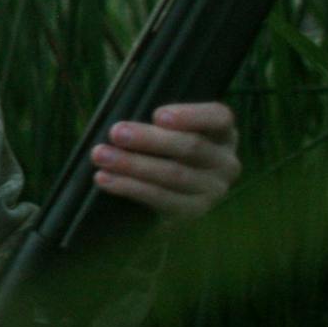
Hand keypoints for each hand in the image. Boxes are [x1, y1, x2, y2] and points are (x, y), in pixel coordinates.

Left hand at [90, 101, 239, 223]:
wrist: (166, 191)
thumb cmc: (163, 146)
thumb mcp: (167, 128)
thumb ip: (157, 122)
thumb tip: (124, 121)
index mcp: (223, 132)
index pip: (218, 117)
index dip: (191, 116)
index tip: (157, 115)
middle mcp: (225, 161)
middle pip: (190, 147)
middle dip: (149, 139)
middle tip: (116, 132)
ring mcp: (213, 189)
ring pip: (173, 174)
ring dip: (132, 164)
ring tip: (101, 155)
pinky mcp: (194, 211)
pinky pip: (161, 199)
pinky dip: (130, 187)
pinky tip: (105, 179)